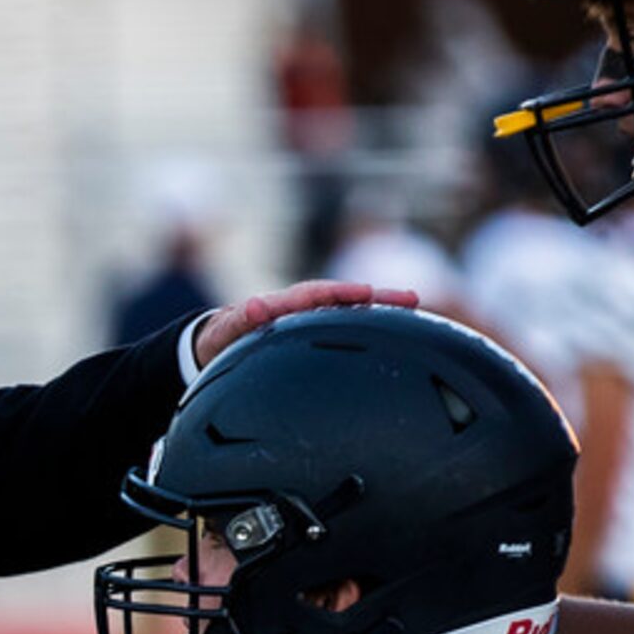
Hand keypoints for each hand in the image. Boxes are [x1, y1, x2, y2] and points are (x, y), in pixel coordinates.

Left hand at [192, 280, 420, 369]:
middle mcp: (302, 306)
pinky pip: (347, 322)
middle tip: (411, 297)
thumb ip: (238, 321)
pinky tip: (397, 328)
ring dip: (380, 306)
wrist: (219, 340)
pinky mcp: (317, 330)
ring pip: (350, 308)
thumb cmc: (223, 338)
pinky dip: (371, 321)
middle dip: (377, 295)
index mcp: (282, 305)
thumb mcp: (224, 331)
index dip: (339, 294)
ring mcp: (312, 317)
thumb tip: (255, 306)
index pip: (315, 295)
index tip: (363, 294)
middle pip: (343, 296)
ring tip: (413, 304)